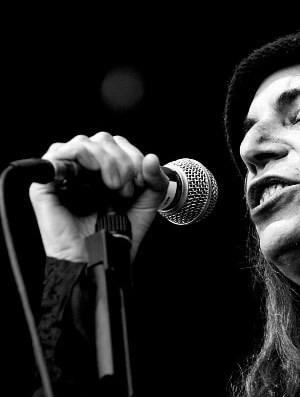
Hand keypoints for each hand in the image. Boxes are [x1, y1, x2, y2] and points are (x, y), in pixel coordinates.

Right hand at [29, 132, 168, 261]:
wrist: (99, 257)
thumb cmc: (119, 233)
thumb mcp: (147, 204)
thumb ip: (156, 181)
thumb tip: (151, 158)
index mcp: (105, 169)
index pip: (117, 143)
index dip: (133, 157)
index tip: (140, 183)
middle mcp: (84, 169)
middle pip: (102, 140)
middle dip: (122, 161)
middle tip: (125, 188)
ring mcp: (64, 175)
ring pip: (82, 142)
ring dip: (105, 160)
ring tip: (112, 186)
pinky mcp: (45, 184)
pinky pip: (57, 153)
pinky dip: (79, 155)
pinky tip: (92, 174)